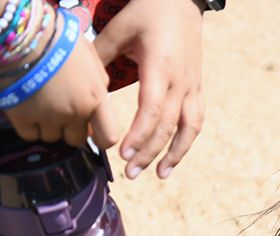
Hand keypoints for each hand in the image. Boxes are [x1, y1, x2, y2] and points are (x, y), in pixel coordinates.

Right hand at [0, 19, 119, 148]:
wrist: (21, 34)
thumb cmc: (58, 39)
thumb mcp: (91, 59)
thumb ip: (98, 84)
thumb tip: (99, 102)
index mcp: (95, 98)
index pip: (108, 137)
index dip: (100, 138)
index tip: (92, 133)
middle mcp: (74, 113)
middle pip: (76, 139)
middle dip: (70, 128)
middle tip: (59, 109)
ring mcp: (48, 117)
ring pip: (51, 137)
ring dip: (47, 126)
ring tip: (40, 102)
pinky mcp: (22, 118)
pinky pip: (29, 135)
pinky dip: (27, 126)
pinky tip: (26, 107)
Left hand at [93, 0, 204, 178]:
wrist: (182, 0)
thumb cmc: (148, 11)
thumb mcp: (120, 27)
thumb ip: (101, 56)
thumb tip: (82, 84)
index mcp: (160, 67)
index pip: (152, 110)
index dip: (139, 135)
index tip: (123, 153)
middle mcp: (181, 82)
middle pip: (168, 126)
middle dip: (149, 152)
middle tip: (131, 172)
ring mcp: (192, 86)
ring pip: (188, 129)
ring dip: (174, 154)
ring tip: (158, 175)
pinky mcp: (198, 88)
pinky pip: (196, 121)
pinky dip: (186, 142)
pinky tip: (173, 158)